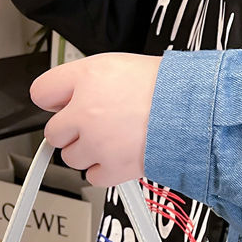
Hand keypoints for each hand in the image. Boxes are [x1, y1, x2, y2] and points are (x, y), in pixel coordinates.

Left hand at [29, 53, 163, 187]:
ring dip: (91, 151)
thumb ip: (89, 80)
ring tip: (119, 138)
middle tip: (100, 124)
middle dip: (74, 131)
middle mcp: (85, 110)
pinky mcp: (111, 167)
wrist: (199, 109)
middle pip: (54, 132)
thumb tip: (69, 96)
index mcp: (88, 78)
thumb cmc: (170, 85)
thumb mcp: (123, 65)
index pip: (42, 92)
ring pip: (72, 157)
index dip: (56, 99)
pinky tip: (124, 154)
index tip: (63, 104)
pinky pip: (94, 176)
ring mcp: (96, 142)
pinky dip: (107, 169)